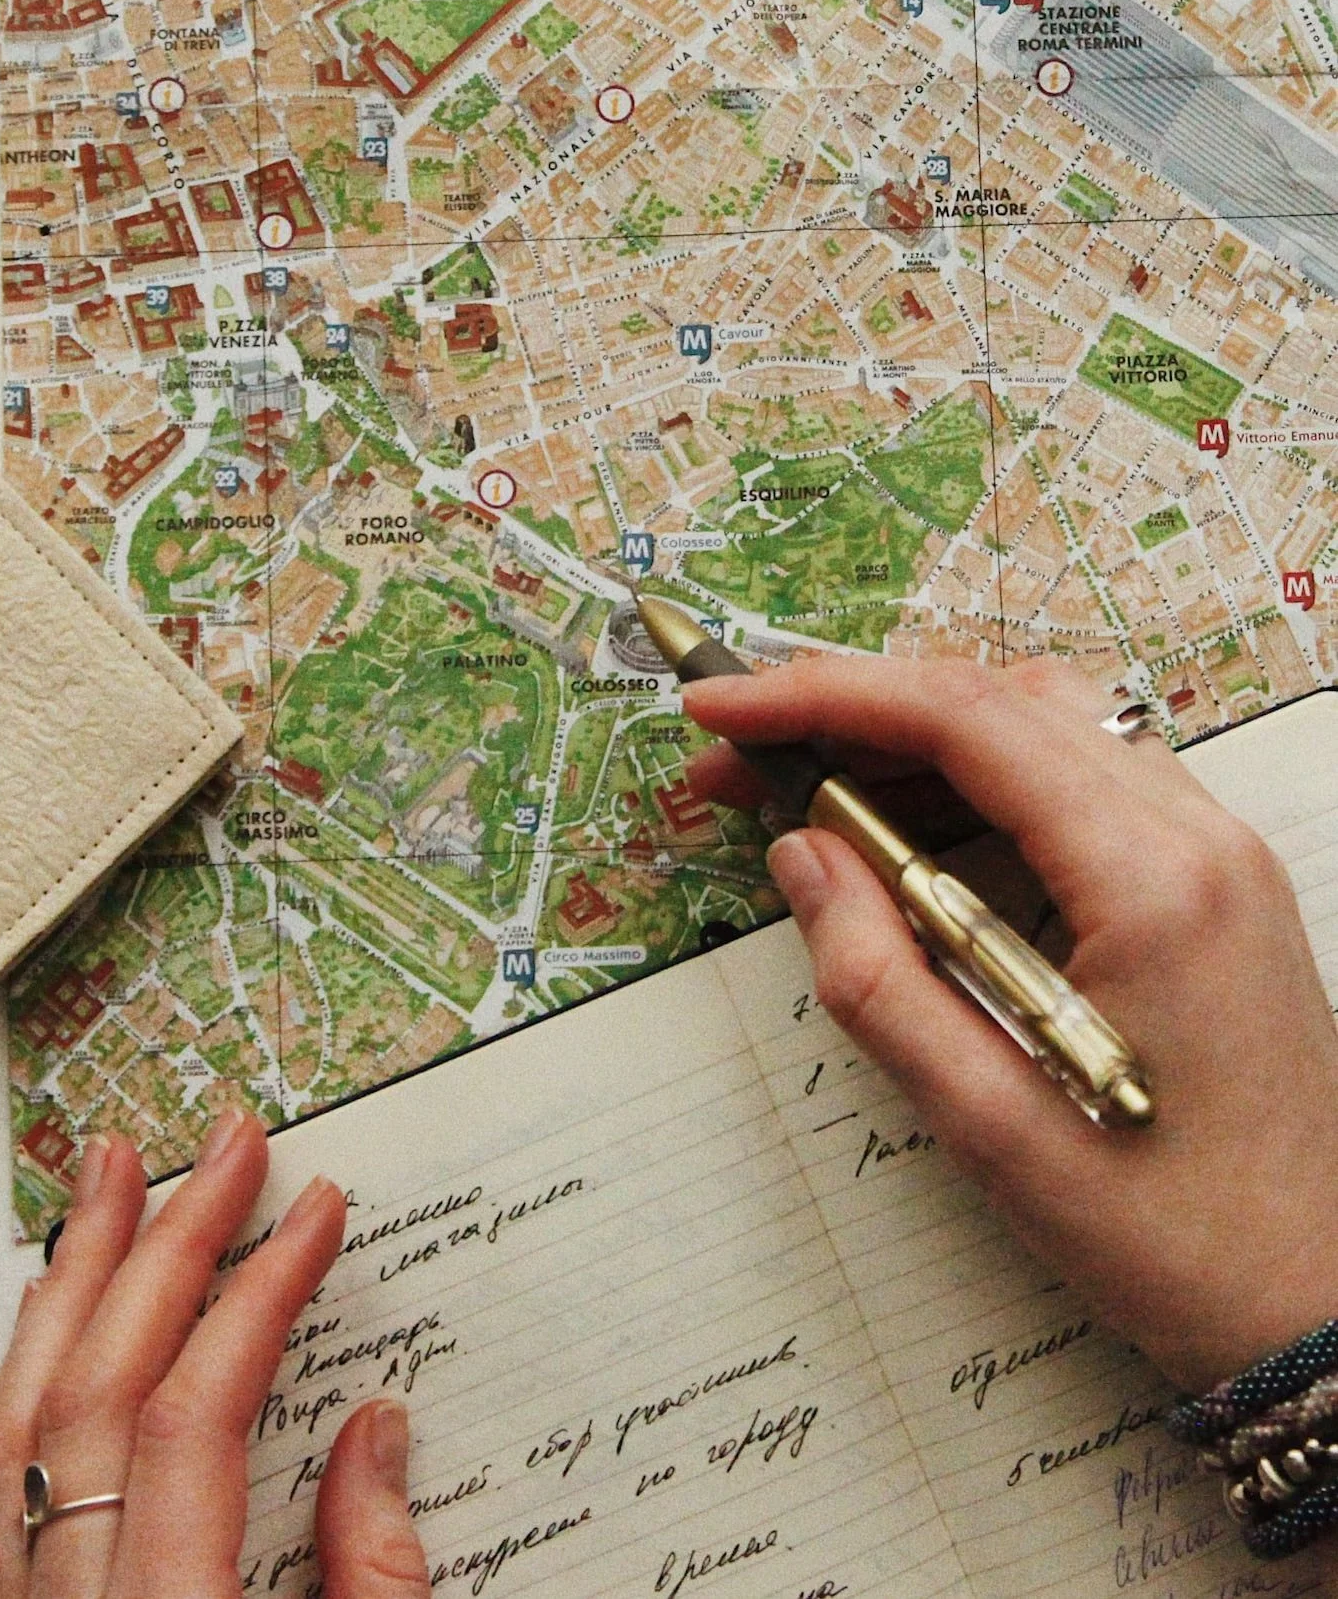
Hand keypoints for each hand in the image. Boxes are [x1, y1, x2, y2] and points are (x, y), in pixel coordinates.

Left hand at [0, 1110, 428, 1596]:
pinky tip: (50, 1311)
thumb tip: (375, 1432)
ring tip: (111, 1179)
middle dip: (166, 1247)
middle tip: (224, 1149)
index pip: (194, 1418)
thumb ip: (371, 1577)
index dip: (259, 1297)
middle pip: (97, 1391)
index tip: (314, 1211)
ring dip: (73, 1282)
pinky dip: (25, 1376)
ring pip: (20, 1422)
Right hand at [684, 652, 1337, 1391]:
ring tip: (805, 792)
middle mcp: (1196, 836)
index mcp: (1151, 882)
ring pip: (1043, 724)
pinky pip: (1080, 780)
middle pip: (1000, 699)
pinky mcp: (1211, 882)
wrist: (1321, 1303)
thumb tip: (800, 852)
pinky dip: (979, 780)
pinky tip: (909, 835)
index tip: (722, 711)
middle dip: (853, 709)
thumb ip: (878, 980)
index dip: (825, 695)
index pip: (965, 720)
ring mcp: (1216, 852)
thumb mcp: (991, 1127)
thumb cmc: (1175, 1240)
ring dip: (914, 738)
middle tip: (739, 760)